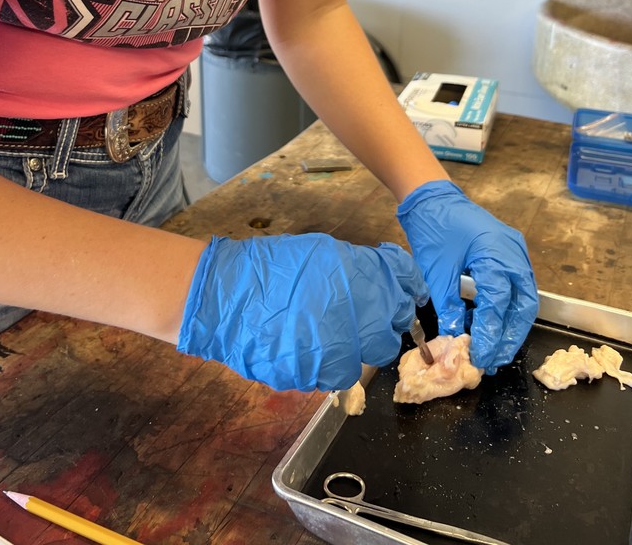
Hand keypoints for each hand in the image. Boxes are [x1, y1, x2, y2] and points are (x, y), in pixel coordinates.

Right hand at [177, 234, 427, 391]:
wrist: (226, 294)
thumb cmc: (275, 266)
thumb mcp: (325, 253)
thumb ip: (362, 269)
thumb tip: (389, 279)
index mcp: (360, 286)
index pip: (404, 291)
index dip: (405, 292)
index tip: (400, 294)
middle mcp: (354, 324)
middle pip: (388, 339)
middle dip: (379, 329)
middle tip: (361, 318)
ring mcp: (331, 356)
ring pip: (359, 365)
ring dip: (350, 352)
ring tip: (326, 334)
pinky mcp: (309, 378)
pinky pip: (328, 376)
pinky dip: (323, 364)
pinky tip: (305, 345)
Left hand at [397, 180, 537, 373]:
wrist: (432, 197)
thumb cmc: (433, 229)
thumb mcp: (436, 271)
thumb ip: (449, 306)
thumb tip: (457, 338)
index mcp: (495, 252)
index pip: (499, 302)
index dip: (491, 333)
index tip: (480, 356)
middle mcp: (514, 252)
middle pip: (523, 305)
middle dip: (510, 336)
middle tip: (493, 359)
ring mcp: (516, 251)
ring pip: (524, 298)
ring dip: (511, 326)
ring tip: (494, 349)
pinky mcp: (511, 253)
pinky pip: (516, 287)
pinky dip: (507, 309)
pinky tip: (491, 325)